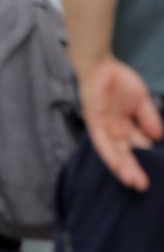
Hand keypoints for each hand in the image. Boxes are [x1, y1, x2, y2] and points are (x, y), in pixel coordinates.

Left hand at [79, 57, 163, 190]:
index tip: (153, 174)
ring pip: (113, 152)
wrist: (101, 65)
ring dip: (121, 167)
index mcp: (125, 125)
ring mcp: (103, 126)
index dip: (143, 159)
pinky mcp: (93, 122)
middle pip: (123, 153)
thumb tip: (158, 138)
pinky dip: (109, 154)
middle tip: (143, 186)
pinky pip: (100, 142)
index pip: (135, 146)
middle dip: (133, 169)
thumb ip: (148, 119)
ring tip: (132, 182)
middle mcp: (113, 129)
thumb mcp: (140, 101)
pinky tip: (117, 166)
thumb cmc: (119, 80)